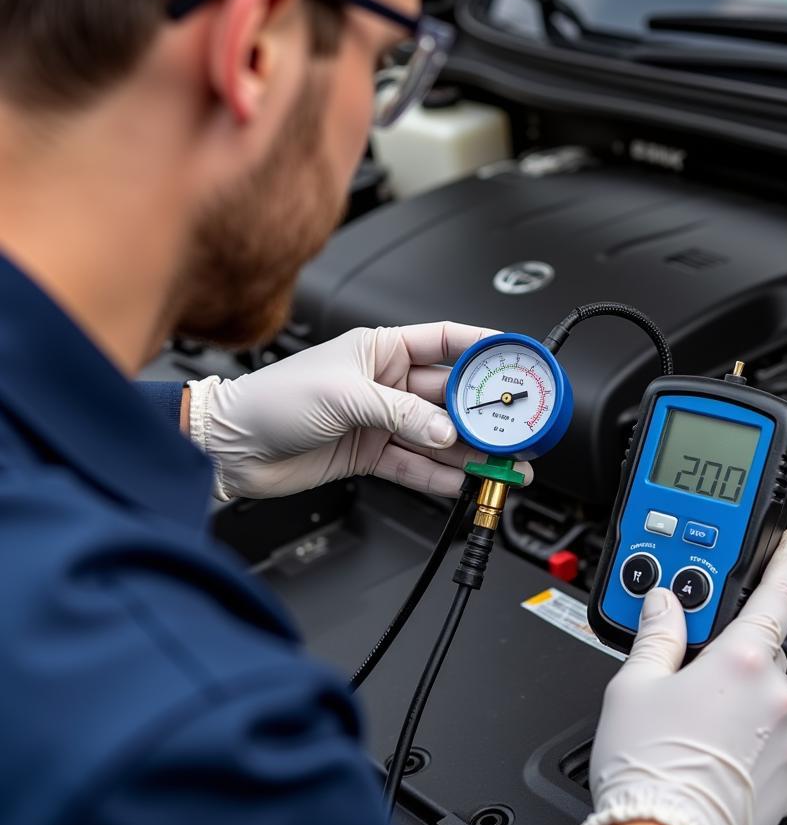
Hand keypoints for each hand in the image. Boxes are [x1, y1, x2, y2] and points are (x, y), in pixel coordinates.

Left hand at [187, 323, 530, 500]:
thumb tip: (444, 430)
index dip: (483, 349)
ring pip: (438, 436)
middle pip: (449, 397)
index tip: (515, 360)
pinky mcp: (370, 454)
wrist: (233, 446)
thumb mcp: (343, 396)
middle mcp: (386, 384)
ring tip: (502, 464)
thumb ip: (399, 413)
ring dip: (470, 451)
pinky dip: (438, 476)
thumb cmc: (272, 399)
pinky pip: (414, 465)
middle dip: (484, 413)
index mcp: (381, 349)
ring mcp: (380, 421)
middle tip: (515, 428)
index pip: (446, 342)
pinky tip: (462, 481)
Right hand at [569, 529, 786, 824]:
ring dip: (738, 705)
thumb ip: (657, 635)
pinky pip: (773, 745)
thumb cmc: (646, 767)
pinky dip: (749, 745)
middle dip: (730, 659)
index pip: (777, 595)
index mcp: (741, 662)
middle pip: (760, 655)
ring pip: (767, 702)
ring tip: (692, 732)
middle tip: (686, 681)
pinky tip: (711, 758)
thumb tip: (663, 604)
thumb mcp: (633, 686)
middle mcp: (776, 697)